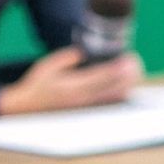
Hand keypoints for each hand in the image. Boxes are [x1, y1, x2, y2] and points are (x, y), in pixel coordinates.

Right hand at [0, 47, 143, 115]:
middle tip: (136, 63)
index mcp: (73, 86)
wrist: (27, 107)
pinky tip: (125, 86)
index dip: (117, 69)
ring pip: (112, 98)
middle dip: (127, 76)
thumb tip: (82, 52)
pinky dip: (118, 94)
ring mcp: (85, 107)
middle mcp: (82, 99)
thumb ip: (66, 58)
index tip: (128, 59)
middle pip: (112, 88)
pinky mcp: (86, 111)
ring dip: (126, 86)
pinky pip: (107, 103)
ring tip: (135, 73)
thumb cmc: (36, 84)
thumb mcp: (47, 65)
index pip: (101, 77)